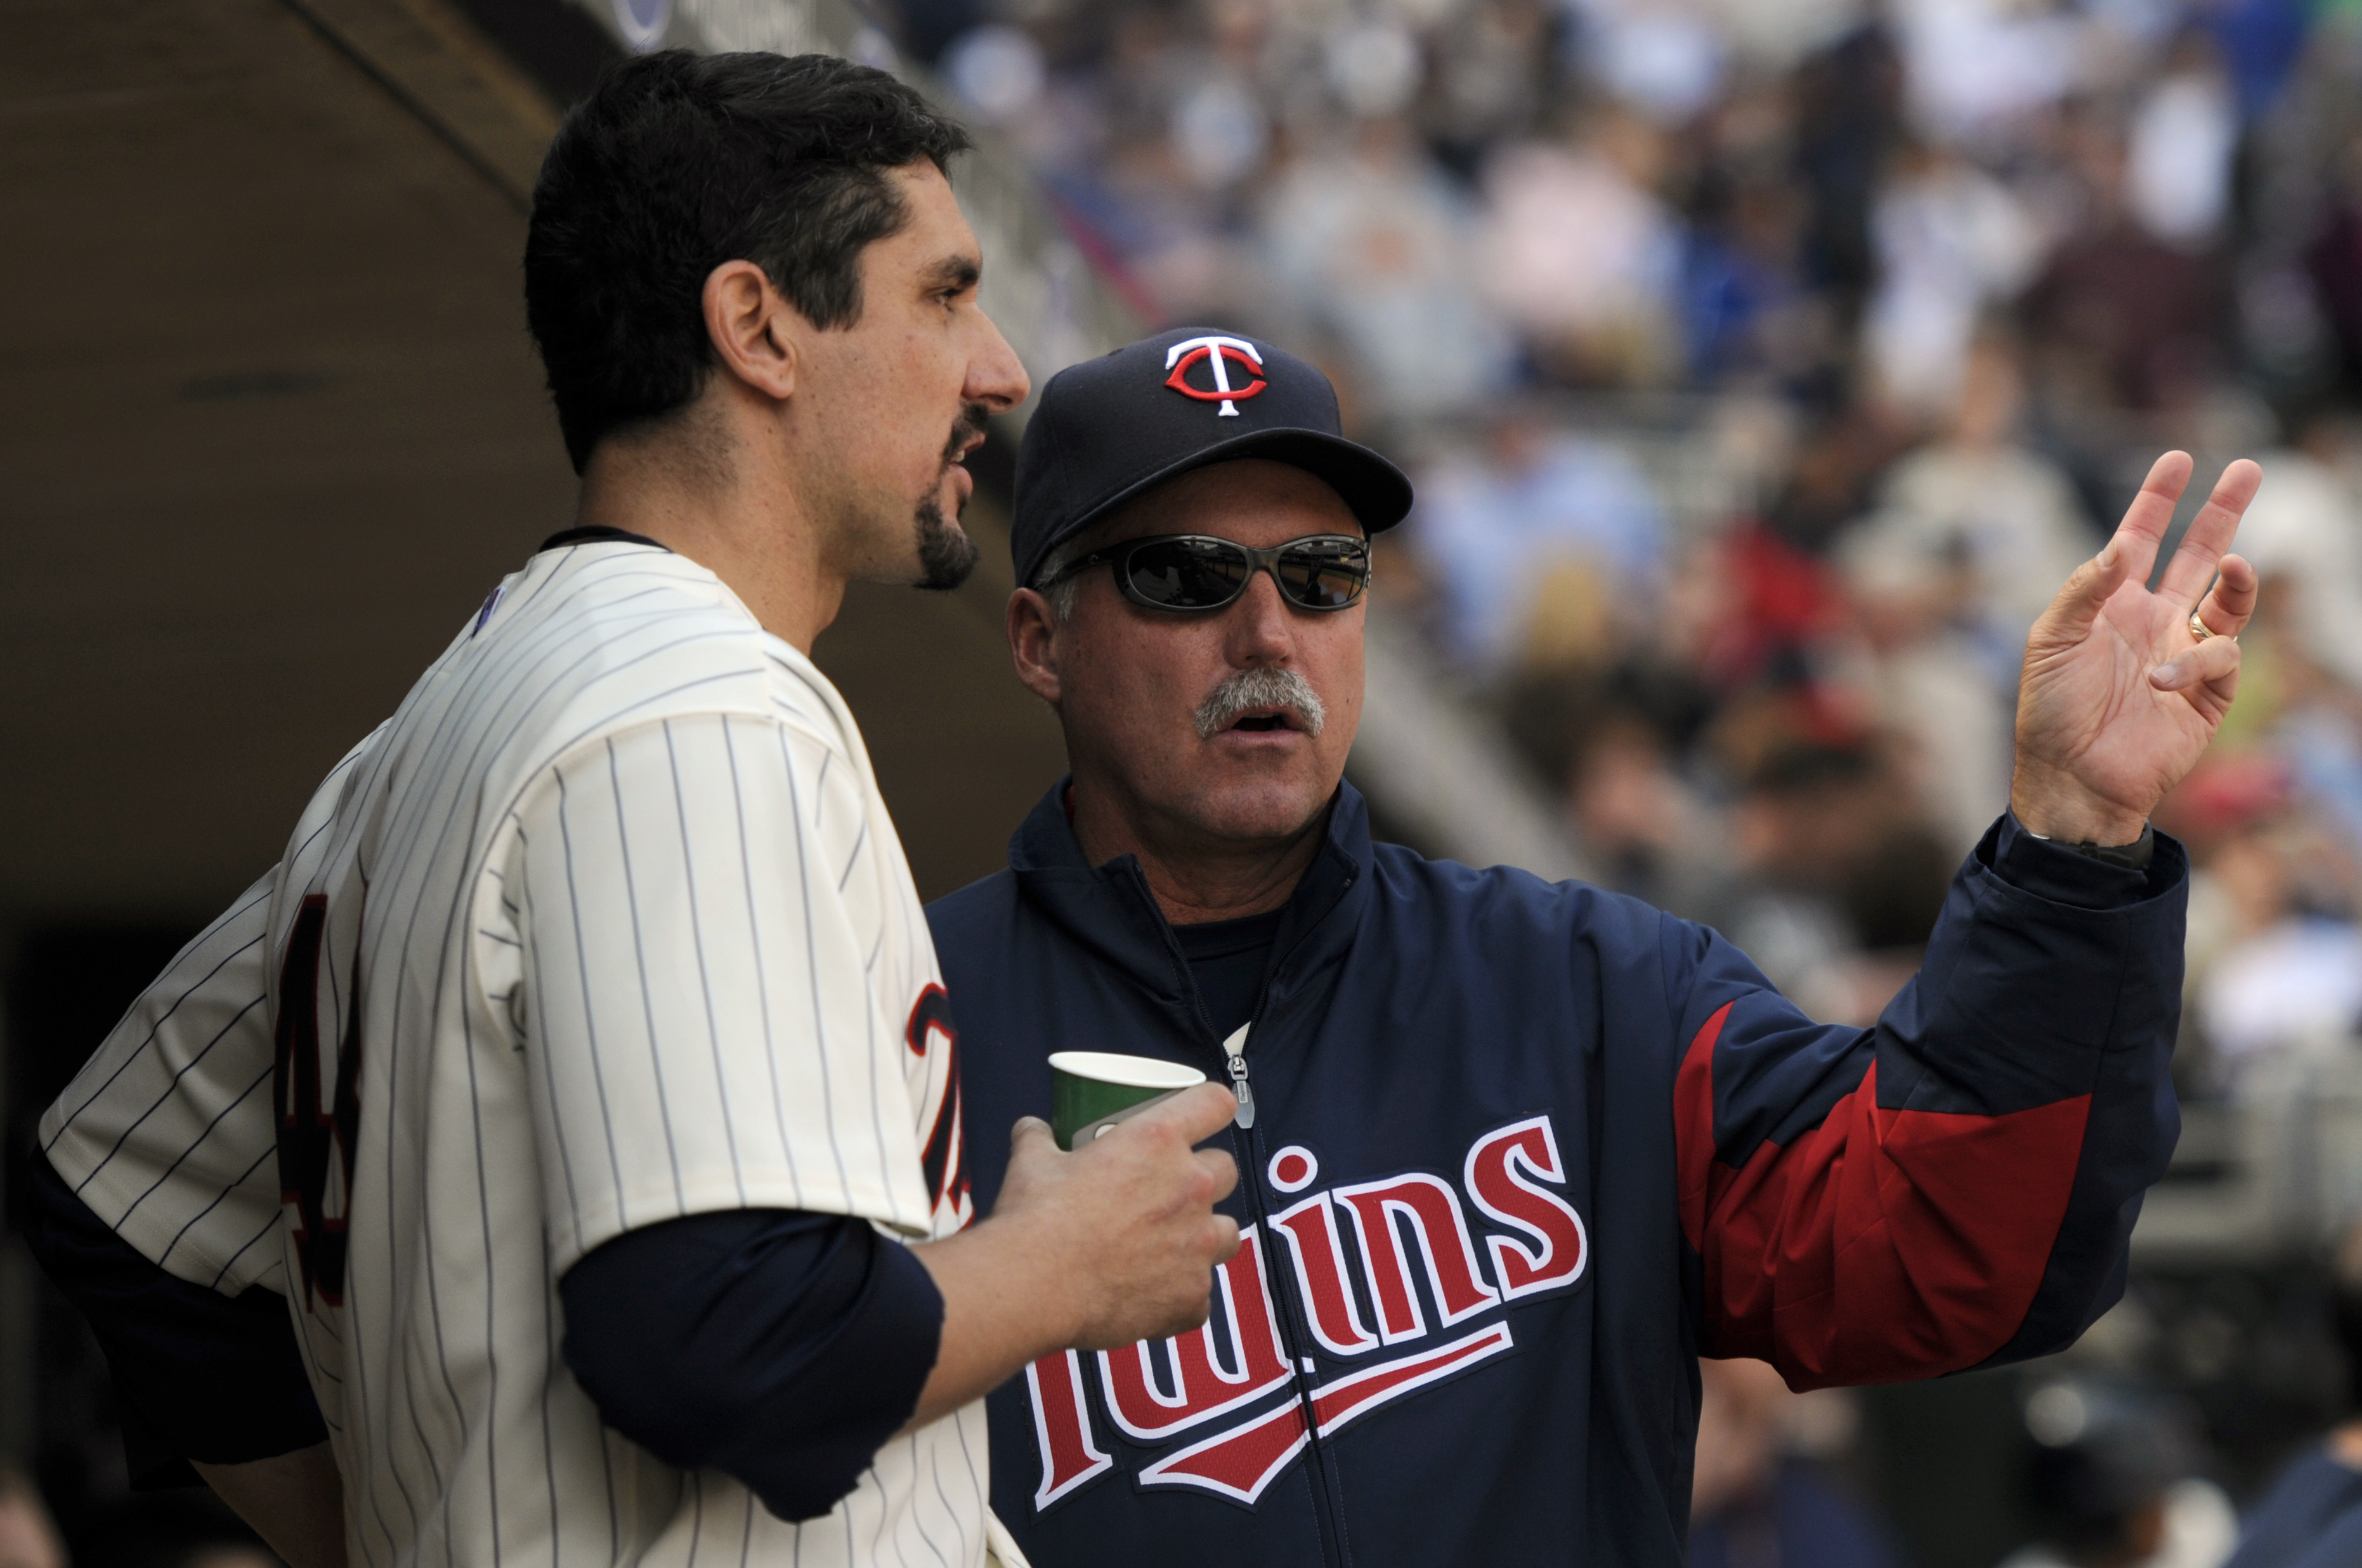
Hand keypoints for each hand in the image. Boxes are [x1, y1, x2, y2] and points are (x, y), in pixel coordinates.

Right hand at [997, 1084, 1242, 1348]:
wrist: (1033, 1287)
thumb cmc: (1036, 1219)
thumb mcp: (1032, 1163)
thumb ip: (1039, 1139)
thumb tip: (1032, 1129)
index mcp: (1158, 1141)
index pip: (1214, 1103)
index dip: (1211, 1108)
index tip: (1204, 1117)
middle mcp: (1191, 1187)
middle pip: (1226, 1169)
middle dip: (1204, 1178)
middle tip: (1170, 1191)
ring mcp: (1199, 1244)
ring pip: (1228, 1232)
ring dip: (1205, 1236)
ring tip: (1170, 1247)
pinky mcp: (1193, 1295)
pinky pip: (1202, 1293)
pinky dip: (1181, 1293)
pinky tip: (1151, 1294)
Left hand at [2012, 451, 2261, 844]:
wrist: (2071, 777)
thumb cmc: (2050, 712)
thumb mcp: (2050, 642)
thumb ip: (2084, 589)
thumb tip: (2123, 542)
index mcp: (2112, 604)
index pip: (2139, 539)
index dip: (2157, 500)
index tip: (2178, 459)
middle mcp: (2153, 620)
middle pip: (2199, 553)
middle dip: (2223, 512)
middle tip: (2248, 469)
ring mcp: (2184, 653)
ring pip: (2229, 598)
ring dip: (2236, 576)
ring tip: (2233, 564)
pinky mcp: (2208, 691)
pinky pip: (2221, 654)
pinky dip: (2197, 661)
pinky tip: (2163, 680)